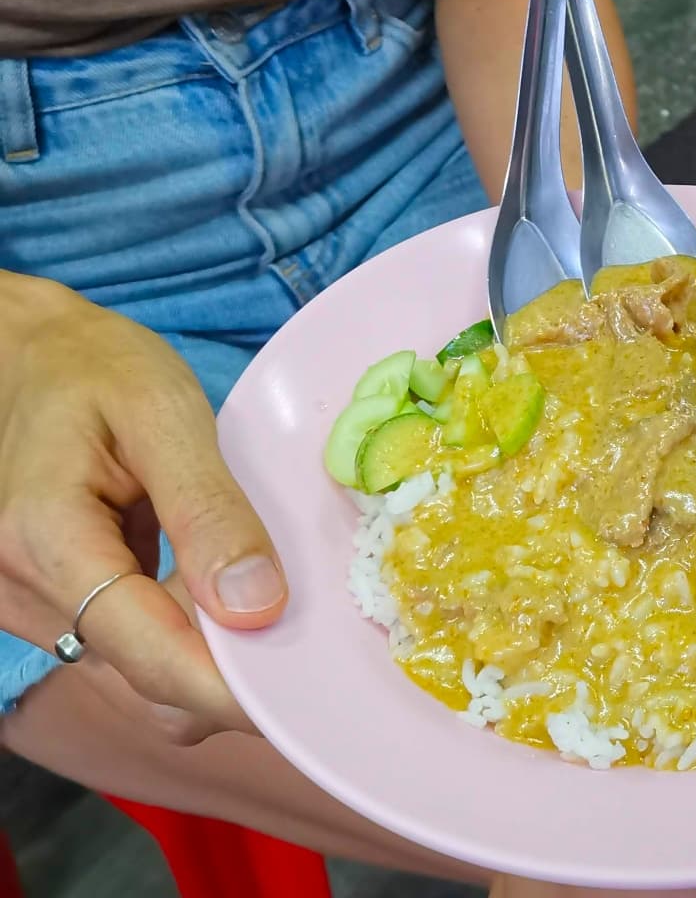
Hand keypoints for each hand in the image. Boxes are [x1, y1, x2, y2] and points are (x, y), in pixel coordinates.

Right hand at [0, 274, 286, 740]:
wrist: (29, 355)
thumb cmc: (98, 369)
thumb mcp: (166, 412)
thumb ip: (209, 509)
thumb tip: (259, 607)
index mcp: (45, 539)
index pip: (143, 650)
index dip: (224, 687)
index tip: (298, 694)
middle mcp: (20, 591)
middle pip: (141, 674)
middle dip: (227, 677)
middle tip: (311, 644)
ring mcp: (26, 604)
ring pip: (135, 667)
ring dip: (206, 652)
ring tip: (274, 602)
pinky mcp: (46, 603)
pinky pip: (126, 641)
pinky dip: (180, 629)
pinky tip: (224, 588)